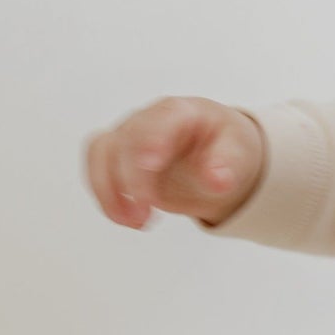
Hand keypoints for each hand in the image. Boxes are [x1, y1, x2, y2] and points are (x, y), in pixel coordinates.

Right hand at [86, 98, 264, 229]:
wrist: (214, 152)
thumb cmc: (224, 146)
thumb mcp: (237, 153)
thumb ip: (226, 165)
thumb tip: (218, 181)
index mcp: (181, 112)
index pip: (160, 121)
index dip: (150, 143)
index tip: (150, 167)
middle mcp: (149, 118)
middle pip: (126, 141)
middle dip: (130, 180)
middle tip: (145, 214)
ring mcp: (129, 134)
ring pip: (102, 153)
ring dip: (109, 191)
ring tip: (134, 222)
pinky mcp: (117, 154)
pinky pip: (97, 169)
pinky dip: (105, 196)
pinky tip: (125, 218)